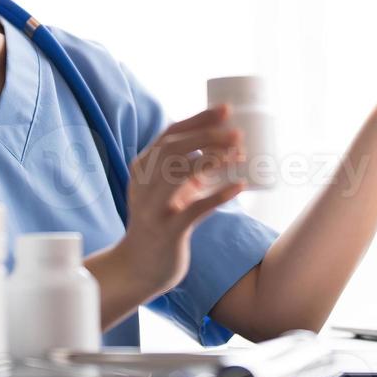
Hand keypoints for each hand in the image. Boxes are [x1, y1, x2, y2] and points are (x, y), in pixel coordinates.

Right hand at [114, 105, 247, 296]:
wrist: (138, 267)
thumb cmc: (158, 222)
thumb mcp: (164, 190)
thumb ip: (183, 169)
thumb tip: (222, 147)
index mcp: (142, 169)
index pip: (170, 135)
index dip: (198, 120)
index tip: (225, 109)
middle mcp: (144, 184)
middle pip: (174, 149)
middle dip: (207, 136)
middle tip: (237, 132)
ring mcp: (154, 208)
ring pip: (180, 174)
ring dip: (212, 160)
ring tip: (239, 153)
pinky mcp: (167, 231)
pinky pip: (194, 209)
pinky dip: (218, 195)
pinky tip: (239, 186)